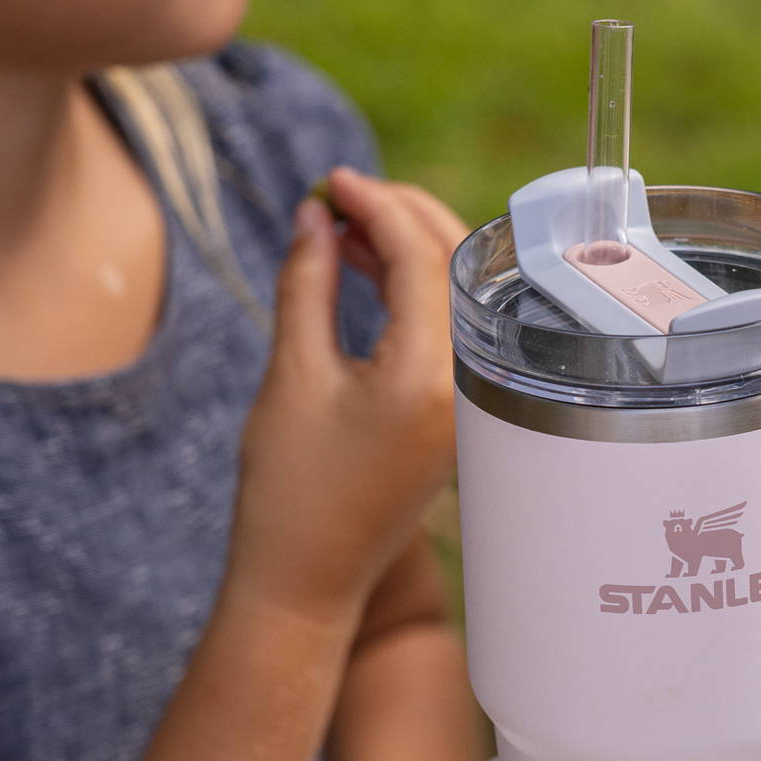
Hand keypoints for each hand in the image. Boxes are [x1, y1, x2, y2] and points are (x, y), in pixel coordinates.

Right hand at [230, 169, 471, 626]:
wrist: (306, 579)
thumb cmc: (289, 487)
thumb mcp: (291, 373)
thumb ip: (307, 282)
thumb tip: (317, 214)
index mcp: (428, 378)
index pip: (421, 258)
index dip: (377, 206)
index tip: (332, 181)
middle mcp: (467, 389)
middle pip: (454, 267)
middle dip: (401, 216)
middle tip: (341, 194)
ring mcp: (471, 404)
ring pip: (456, 295)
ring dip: (407, 249)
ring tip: (343, 227)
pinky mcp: (460, 415)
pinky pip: (451, 328)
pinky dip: (414, 291)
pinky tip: (367, 270)